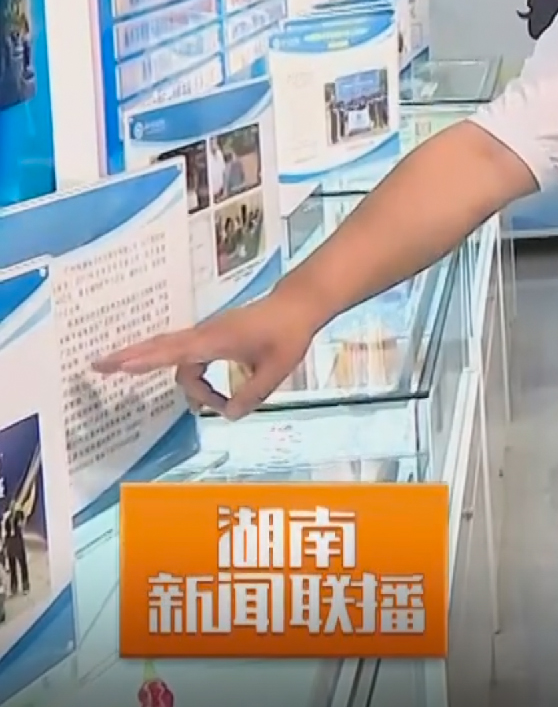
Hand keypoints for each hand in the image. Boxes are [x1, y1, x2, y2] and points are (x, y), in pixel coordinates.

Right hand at [89, 287, 326, 418]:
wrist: (298, 306)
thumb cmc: (288, 334)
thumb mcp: (276, 370)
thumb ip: (251, 395)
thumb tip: (227, 415)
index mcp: (214, 341)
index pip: (172, 352)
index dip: (143, 361)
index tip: (118, 366)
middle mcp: (204, 336)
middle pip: (159, 348)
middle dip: (129, 358)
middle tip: (97, 366)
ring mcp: (208, 335)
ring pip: (178, 358)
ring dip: (187, 383)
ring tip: (207, 406)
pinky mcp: (215, 337)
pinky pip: (191, 357)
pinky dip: (191, 374)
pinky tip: (205, 392)